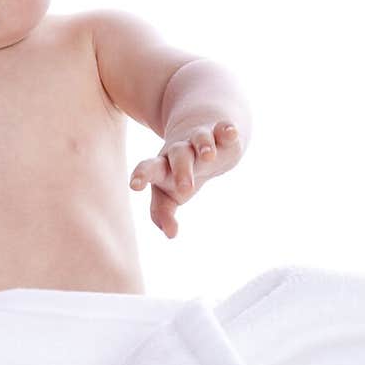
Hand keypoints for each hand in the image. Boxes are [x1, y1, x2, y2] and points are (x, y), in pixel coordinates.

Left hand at [128, 121, 241, 237]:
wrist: (204, 139)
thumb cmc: (179, 173)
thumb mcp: (169, 192)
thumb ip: (162, 212)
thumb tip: (170, 235)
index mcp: (164, 166)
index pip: (150, 169)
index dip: (142, 175)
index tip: (134, 186)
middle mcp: (181, 150)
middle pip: (178, 155)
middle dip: (181, 170)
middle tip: (186, 188)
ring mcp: (201, 140)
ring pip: (201, 139)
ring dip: (203, 146)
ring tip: (208, 156)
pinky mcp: (222, 133)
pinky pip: (225, 130)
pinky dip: (227, 131)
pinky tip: (230, 132)